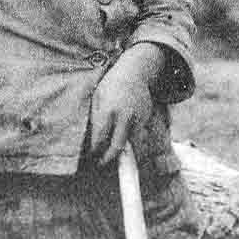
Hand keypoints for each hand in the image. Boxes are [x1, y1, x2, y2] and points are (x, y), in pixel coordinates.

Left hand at [86, 44, 161, 165]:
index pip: (99, 138)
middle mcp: (124, 117)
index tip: (92, 158)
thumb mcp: (97, 96)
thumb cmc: (111, 84)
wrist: (135, 72)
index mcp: (108, 110)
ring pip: (135, 146)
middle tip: (102, 164)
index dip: (95, 151)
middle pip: (117, 146)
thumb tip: (93, 140)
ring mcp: (138, 118)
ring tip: (123, 167)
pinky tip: (133, 151)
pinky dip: (138, 146)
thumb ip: (95, 117)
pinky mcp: (146, 119)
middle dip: (109, 159)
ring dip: (129, 158)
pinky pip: (142, 137)